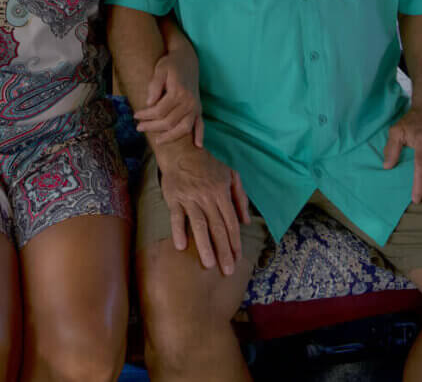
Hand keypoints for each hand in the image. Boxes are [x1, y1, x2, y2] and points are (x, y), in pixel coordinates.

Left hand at [135, 50, 203, 146]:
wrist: (187, 59)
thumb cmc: (171, 64)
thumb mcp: (160, 70)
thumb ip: (154, 86)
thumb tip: (149, 103)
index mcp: (178, 92)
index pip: (159, 111)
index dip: (146, 115)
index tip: (135, 115)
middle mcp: (189, 102)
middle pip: (169, 122)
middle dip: (152, 127)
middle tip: (139, 127)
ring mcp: (195, 106)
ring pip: (183, 128)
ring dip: (171, 136)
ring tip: (158, 140)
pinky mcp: (198, 108)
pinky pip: (200, 124)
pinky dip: (200, 135)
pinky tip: (197, 146)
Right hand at [158, 145, 249, 274]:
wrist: (181, 151)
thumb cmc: (207, 164)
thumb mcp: (230, 174)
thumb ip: (240, 197)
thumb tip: (247, 221)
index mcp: (222, 192)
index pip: (231, 222)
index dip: (235, 242)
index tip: (237, 259)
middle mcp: (207, 197)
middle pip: (217, 228)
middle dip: (224, 251)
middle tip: (227, 270)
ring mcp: (190, 198)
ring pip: (199, 225)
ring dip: (204, 245)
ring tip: (209, 264)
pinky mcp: (174, 198)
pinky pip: (176, 216)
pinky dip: (178, 231)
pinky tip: (181, 246)